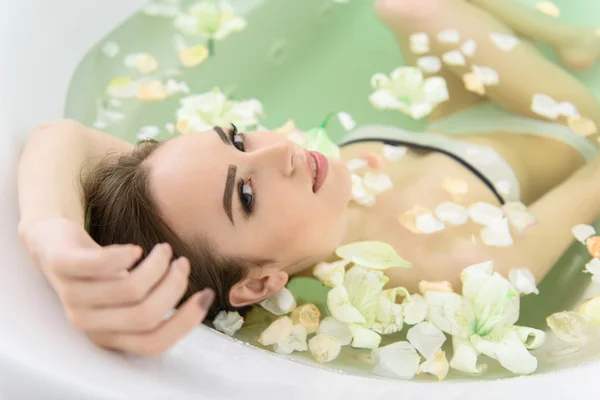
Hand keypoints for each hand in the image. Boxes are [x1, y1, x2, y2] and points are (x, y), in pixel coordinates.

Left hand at [20, 218, 214, 355]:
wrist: (53, 242)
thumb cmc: (101, 271)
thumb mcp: (128, 295)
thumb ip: (154, 305)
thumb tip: (203, 301)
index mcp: (108, 336)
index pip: (154, 342)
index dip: (186, 320)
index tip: (206, 294)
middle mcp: (88, 323)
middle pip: (146, 315)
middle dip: (175, 286)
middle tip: (182, 263)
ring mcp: (71, 296)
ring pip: (130, 289)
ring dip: (158, 264)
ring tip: (164, 250)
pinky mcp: (62, 266)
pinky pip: (102, 264)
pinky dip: (127, 254)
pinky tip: (136, 249)